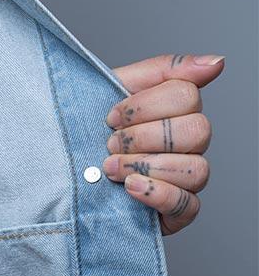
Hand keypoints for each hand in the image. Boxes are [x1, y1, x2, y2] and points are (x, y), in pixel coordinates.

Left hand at [103, 54, 223, 234]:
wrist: (57, 174)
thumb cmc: (85, 133)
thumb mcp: (112, 90)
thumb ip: (164, 70)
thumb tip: (217, 62)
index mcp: (175, 111)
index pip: (187, 95)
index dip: (146, 105)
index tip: (111, 117)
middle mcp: (187, 145)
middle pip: (197, 131)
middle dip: (144, 137)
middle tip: (109, 145)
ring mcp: (185, 179)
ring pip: (196, 169)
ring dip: (146, 166)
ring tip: (109, 169)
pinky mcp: (176, 213)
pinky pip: (188, 205)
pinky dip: (158, 194)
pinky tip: (130, 188)